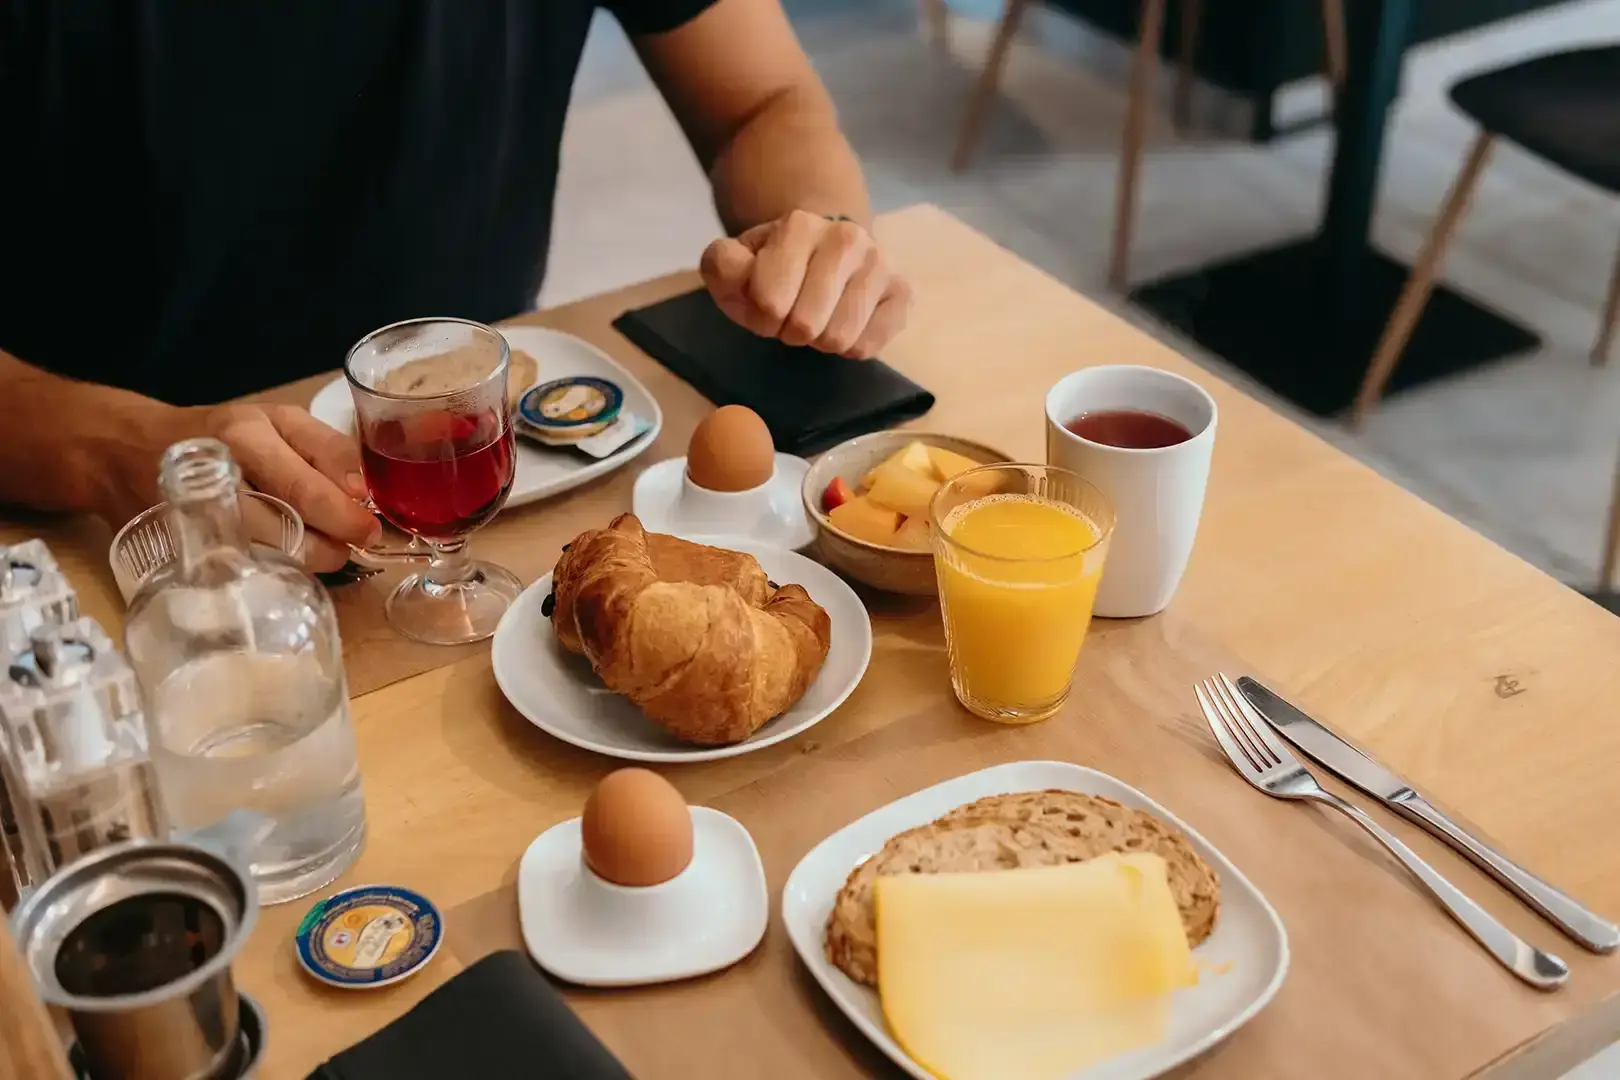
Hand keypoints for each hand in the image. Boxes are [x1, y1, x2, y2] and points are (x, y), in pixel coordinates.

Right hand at [112, 403, 379, 572]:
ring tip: (314, 543)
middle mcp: (216, 481)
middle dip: (331, 547)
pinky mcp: (183, 556)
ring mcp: (195, 524)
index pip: (304, 491)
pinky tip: (280, 555)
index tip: (369, 531)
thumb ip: (328, 449)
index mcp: (243, 438)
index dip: (344, 518)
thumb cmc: (219, 434)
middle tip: (345, 541)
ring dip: (306, 560)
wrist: (125, 452)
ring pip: (270, 562)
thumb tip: (362, 493)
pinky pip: (244, 574)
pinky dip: (273, 570)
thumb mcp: (279, 421)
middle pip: (290, 537)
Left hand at [699, 209, 912, 358]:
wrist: (820, 252)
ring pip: (840, 339)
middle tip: (791, 316)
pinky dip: (851, 348)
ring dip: (820, 341)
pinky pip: (870, 345)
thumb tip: (734, 266)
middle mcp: (847, 237)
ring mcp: (880, 263)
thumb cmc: (773, 268)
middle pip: (806, 325)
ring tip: (818, 318)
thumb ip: (722, 265)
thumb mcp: (736, 264)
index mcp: (800, 226)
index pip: (770, 303)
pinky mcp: (903, 292)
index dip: (760, 317)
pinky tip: (845, 325)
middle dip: (790, 331)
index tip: (765, 306)